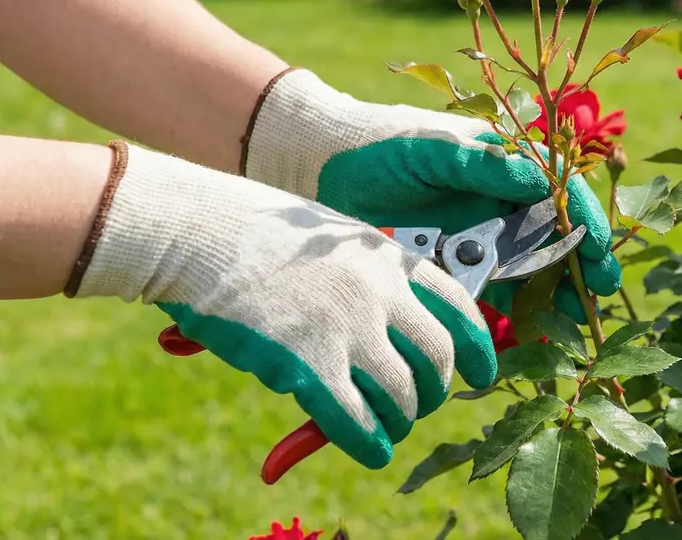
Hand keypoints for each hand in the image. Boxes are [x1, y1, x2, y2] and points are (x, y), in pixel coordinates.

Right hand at [66, 141, 495, 469]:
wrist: (202, 231)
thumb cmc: (258, 232)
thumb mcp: (335, 239)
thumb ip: (370, 276)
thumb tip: (392, 319)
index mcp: (390, 257)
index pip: (458, 306)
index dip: (476, 347)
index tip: (480, 372)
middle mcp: (379, 293)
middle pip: (436, 357)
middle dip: (436, 390)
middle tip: (422, 404)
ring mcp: (347, 329)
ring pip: (402, 394)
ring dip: (403, 418)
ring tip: (392, 427)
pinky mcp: (307, 364)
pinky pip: (355, 418)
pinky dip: (370, 442)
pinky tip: (373, 450)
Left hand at [241, 69, 621, 321]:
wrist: (326, 171)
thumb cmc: (382, 147)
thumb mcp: (430, 149)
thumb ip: (481, 163)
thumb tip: (538, 179)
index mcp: (506, 164)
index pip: (560, 191)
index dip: (584, 221)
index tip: (597, 253)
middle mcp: (503, 200)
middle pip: (556, 235)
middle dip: (581, 265)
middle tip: (596, 295)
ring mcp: (484, 235)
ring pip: (535, 268)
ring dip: (557, 294)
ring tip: (574, 323)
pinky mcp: (460, 267)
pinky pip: (499, 292)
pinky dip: (521, 311)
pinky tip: (537, 332)